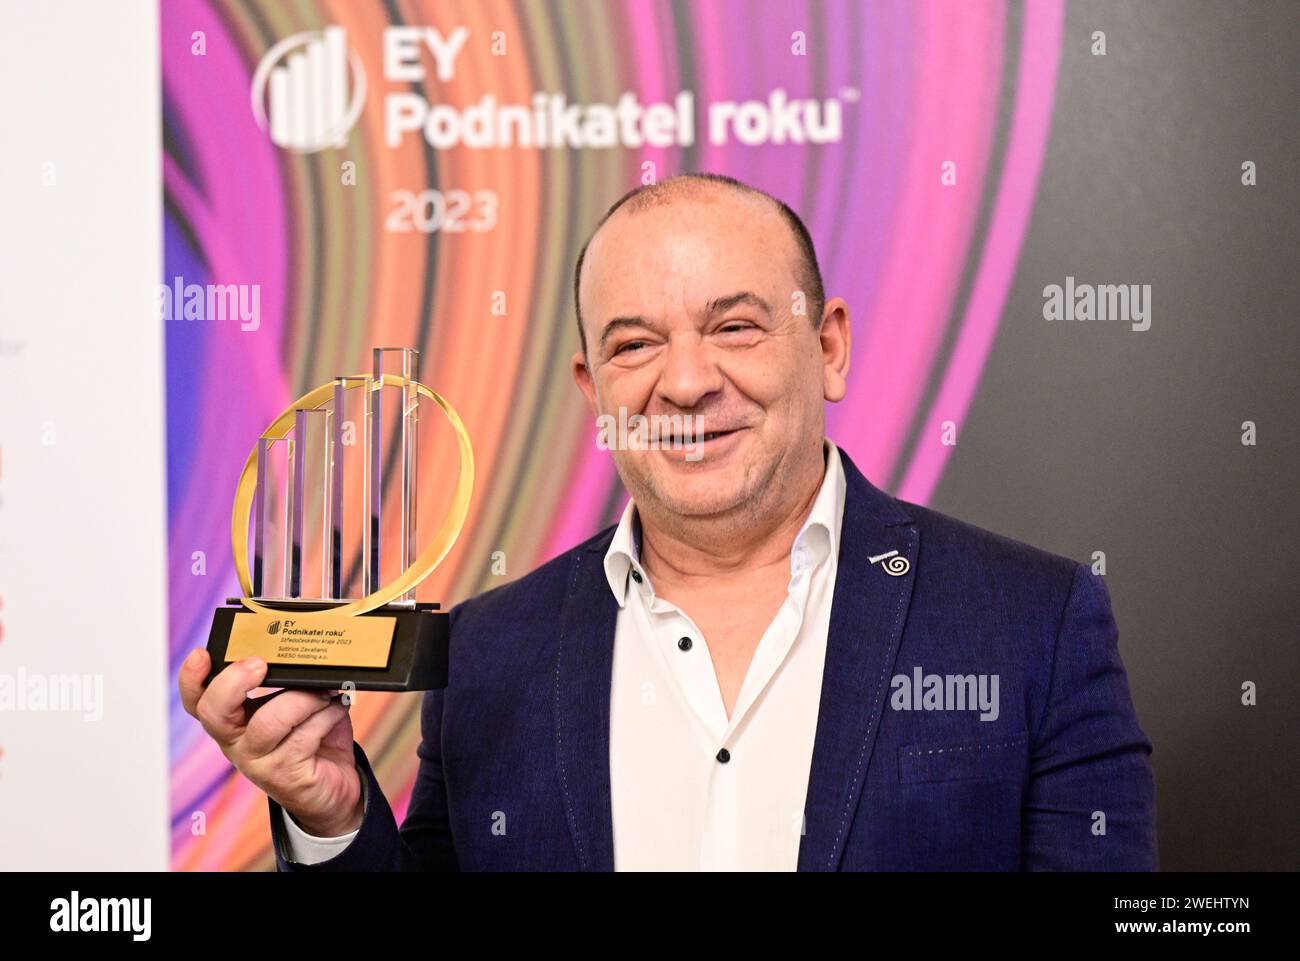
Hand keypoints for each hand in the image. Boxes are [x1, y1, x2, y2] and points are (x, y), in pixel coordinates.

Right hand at [178, 649, 363, 837]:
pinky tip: (339, 708)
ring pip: (269, 721)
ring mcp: (258, 764)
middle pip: (214, 712)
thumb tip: (302, 652)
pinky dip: (327, 715)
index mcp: (234, 722)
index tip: (202, 654)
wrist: (334, 791)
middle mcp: (237, 744)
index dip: (191, 679)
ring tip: (327, 692)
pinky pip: (304, 736)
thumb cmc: (314, 739)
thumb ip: (290, 683)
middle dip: (233, 682)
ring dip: (304, 699)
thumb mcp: (297, 706)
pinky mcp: (285, 776)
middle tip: (259, 665)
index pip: (198, 702)